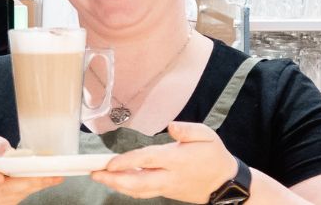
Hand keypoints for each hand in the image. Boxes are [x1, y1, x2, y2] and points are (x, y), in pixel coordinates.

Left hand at [90, 122, 235, 201]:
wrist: (225, 184)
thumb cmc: (214, 156)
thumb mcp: (208, 136)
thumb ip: (189, 130)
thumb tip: (171, 126)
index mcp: (177, 159)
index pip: (148, 160)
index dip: (128, 162)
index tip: (111, 163)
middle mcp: (169, 176)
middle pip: (138, 183)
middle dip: (114, 180)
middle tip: (95, 174)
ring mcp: (167, 187)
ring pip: (138, 191)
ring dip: (117, 186)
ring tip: (100, 177)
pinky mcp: (166, 193)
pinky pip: (144, 193)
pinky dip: (128, 189)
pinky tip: (116, 182)